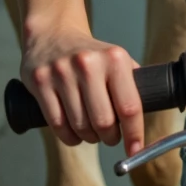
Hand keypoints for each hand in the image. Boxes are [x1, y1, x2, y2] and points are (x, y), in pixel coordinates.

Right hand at [21, 23, 143, 153]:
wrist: (54, 35)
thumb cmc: (92, 57)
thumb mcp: (117, 61)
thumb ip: (132, 87)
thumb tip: (145, 124)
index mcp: (115, 58)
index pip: (130, 107)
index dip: (134, 134)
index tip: (136, 150)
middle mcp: (88, 64)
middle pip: (104, 122)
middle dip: (110, 137)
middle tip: (110, 137)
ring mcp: (62, 72)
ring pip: (80, 126)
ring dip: (89, 138)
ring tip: (92, 132)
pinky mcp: (40, 81)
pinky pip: (58, 125)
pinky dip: (69, 137)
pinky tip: (74, 133)